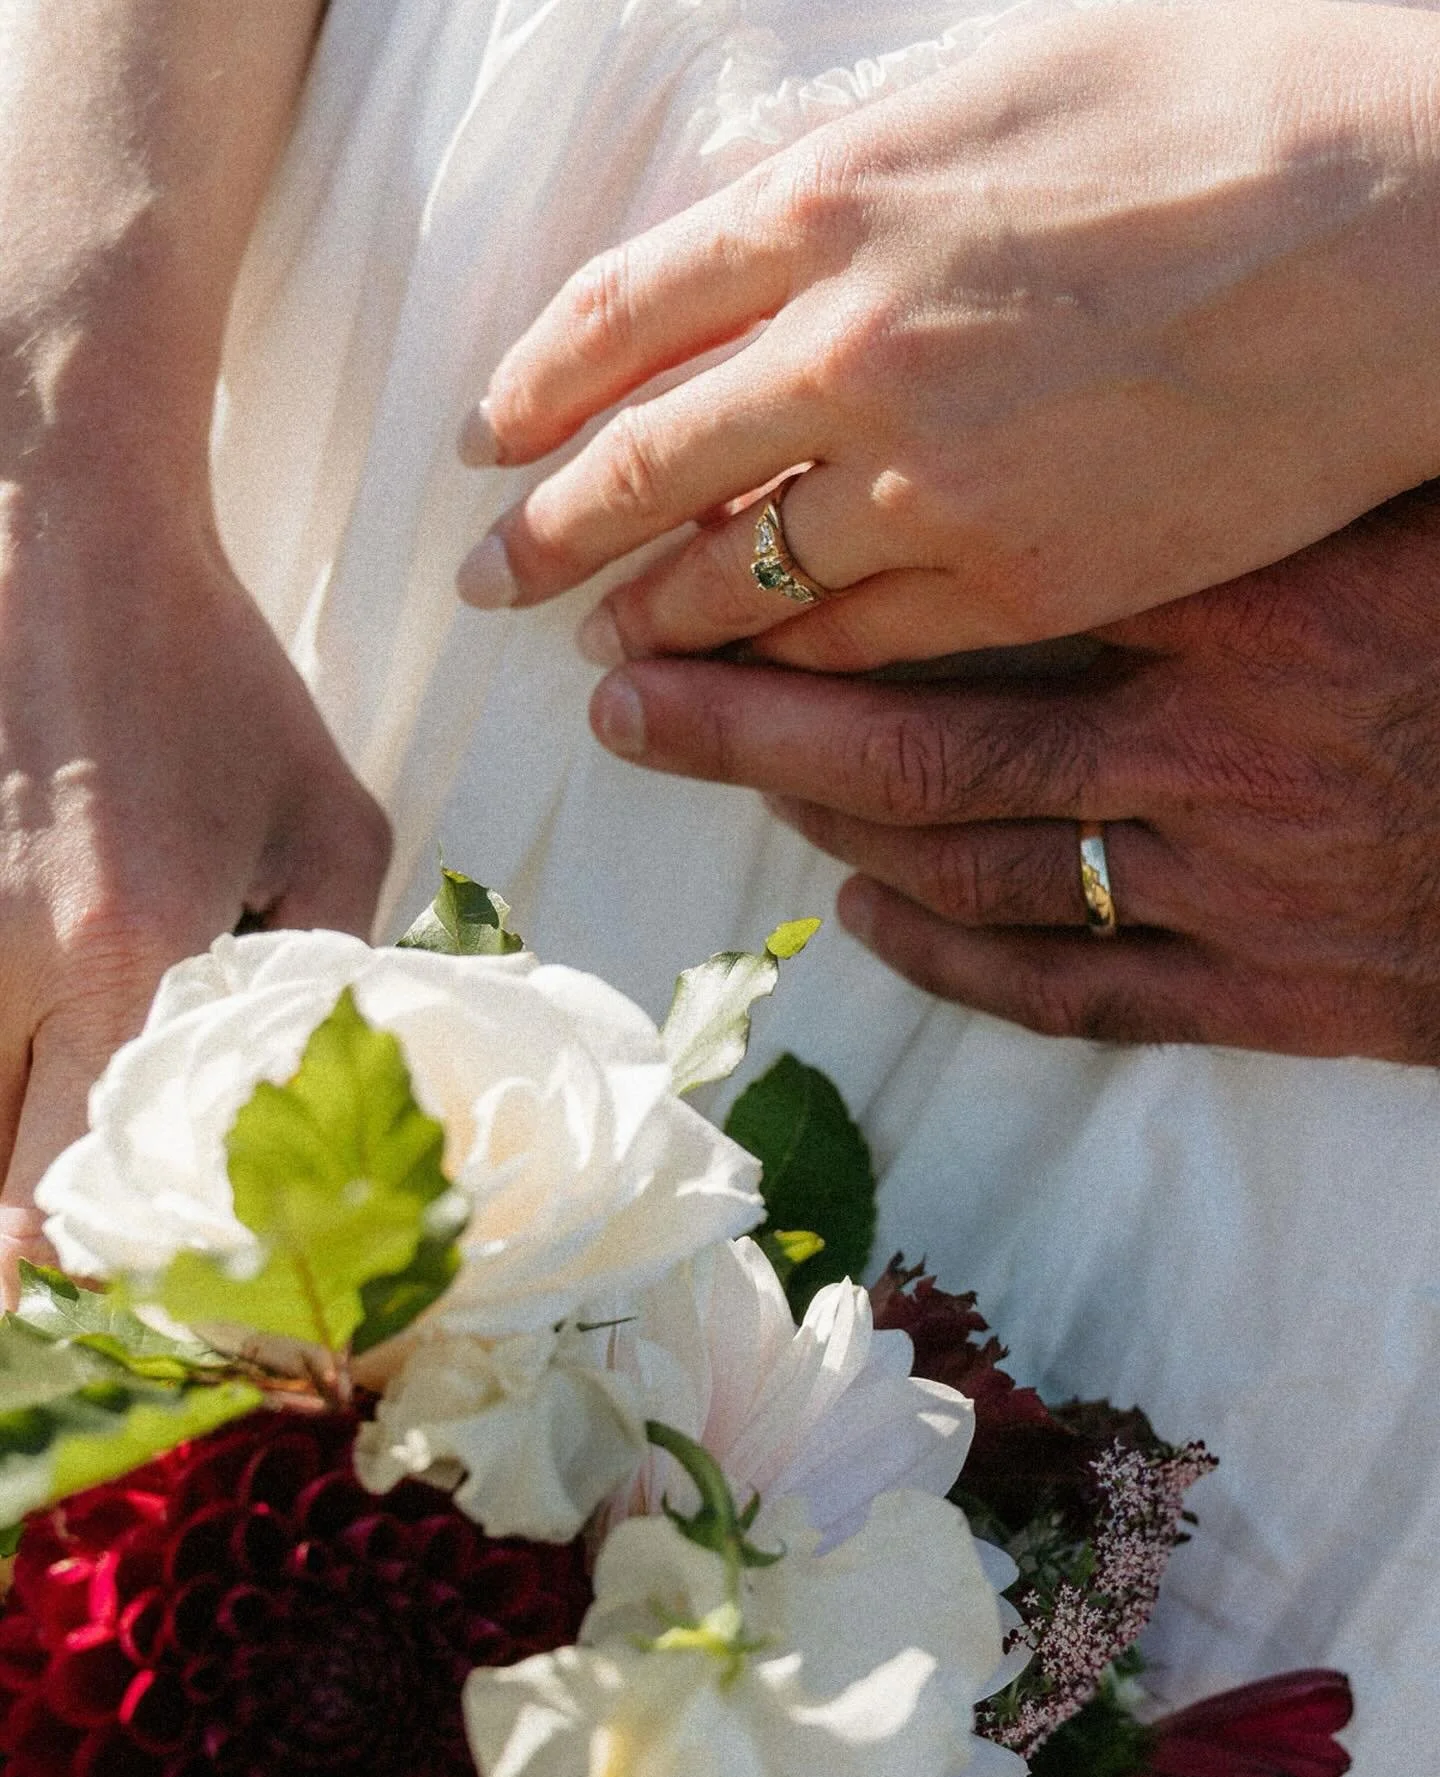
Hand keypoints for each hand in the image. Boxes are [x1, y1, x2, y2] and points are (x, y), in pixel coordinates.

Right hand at [0, 478, 390, 1300]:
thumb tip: (329, 1097)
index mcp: (127, 951)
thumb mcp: (332, 820)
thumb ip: (334, 970)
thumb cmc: (211, 681)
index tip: (127, 1326)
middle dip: (24, 1270)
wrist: (57, 540)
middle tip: (74, 1316)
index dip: (98, 1284)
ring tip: (51, 1237)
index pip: (81, 1191)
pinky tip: (14, 1081)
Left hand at [461, 1, 1439, 669]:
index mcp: (829, 199)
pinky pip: (854, 640)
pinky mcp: (1015, 576)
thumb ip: (854, 162)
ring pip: (737, 575)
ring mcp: (925, 477)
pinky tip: (745, 679)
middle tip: (493, 581)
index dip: (534, 384)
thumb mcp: (999, 73)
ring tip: (605, 648)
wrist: (1397, 222)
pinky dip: (782, 664)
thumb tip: (756, 220)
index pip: (619, 313)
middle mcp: (847, 345)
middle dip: (550, 533)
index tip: (489, 439)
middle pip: (644, 466)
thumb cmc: (1226, 102)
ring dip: (654, 616)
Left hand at [583, 480, 1439, 1061]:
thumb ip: (1265, 486)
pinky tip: (866, 922)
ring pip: (971, 868)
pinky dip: (951, 957)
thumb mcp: (1413, 524)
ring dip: (829, 831)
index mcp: (1246, 614)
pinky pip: (1068, 989)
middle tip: (627, 706)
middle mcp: (1205, 756)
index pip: (973, 597)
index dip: (810, 596)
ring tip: (733, 790)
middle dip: (749, 729)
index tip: (694, 575)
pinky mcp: (1262, 992)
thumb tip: (1108, 426)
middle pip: (920, 749)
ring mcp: (1223, 888)